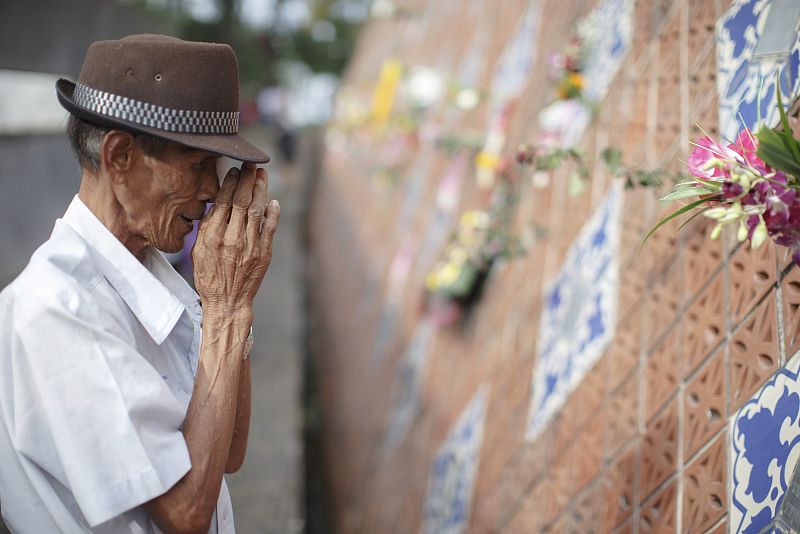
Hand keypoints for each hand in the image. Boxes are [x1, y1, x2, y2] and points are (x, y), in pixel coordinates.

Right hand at [192, 163, 279, 320]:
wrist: (227, 303)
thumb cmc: (209, 278)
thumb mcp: (198, 252)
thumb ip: (206, 228)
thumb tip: (215, 205)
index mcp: (213, 236)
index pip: (223, 202)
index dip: (230, 183)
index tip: (235, 171)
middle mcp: (232, 238)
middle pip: (241, 201)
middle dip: (247, 179)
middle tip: (251, 164)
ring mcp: (250, 245)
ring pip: (257, 210)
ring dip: (260, 190)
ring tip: (262, 175)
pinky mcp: (264, 253)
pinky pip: (270, 228)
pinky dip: (273, 213)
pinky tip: (273, 200)